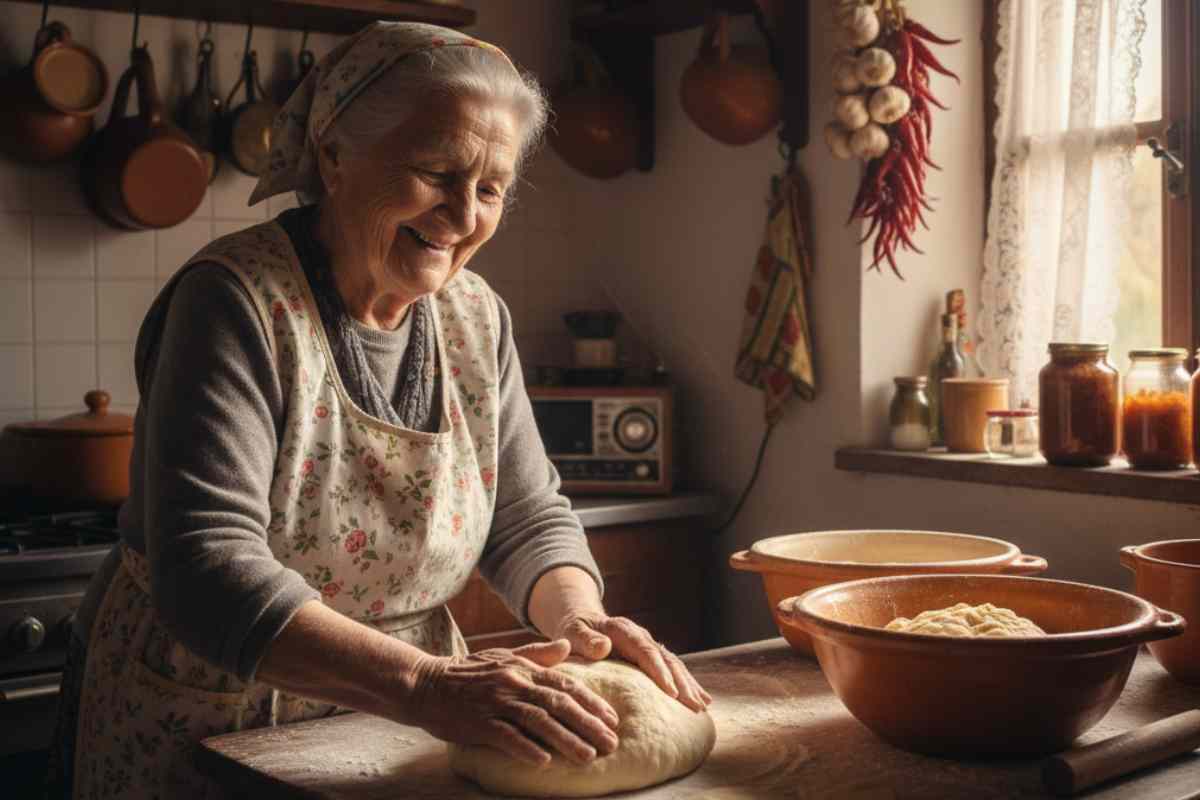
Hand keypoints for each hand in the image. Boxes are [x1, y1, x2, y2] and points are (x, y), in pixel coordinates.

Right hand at [408, 639, 619, 766]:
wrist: (426, 683)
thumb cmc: (468, 674)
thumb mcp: (504, 658)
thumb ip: (537, 654)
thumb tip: (568, 646)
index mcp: (523, 669)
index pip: (565, 684)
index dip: (591, 702)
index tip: (612, 719)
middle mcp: (514, 683)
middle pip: (558, 704)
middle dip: (588, 724)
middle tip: (611, 743)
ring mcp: (496, 703)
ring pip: (538, 721)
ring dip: (566, 740)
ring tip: (588, 757)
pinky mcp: (478, 722)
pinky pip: (506, 737)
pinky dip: (526, 748)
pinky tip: (544, 762)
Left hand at [555, 612, 711, 711]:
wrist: (581, 622)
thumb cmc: (574, 632)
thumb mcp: (572, 632)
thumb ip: (585, 639)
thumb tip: (603, 646)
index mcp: (622, 629)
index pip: (644, 650)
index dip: (658, 670)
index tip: (670, 691)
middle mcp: (641, 636)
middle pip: (665, 658)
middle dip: (681, 682)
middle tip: (693, 705)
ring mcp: (648, 646)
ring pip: (674, 664)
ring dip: (689, 685)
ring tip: (702, 705)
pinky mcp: (651, 657)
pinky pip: (672, 670)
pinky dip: (686, 684)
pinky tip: (700, 700)